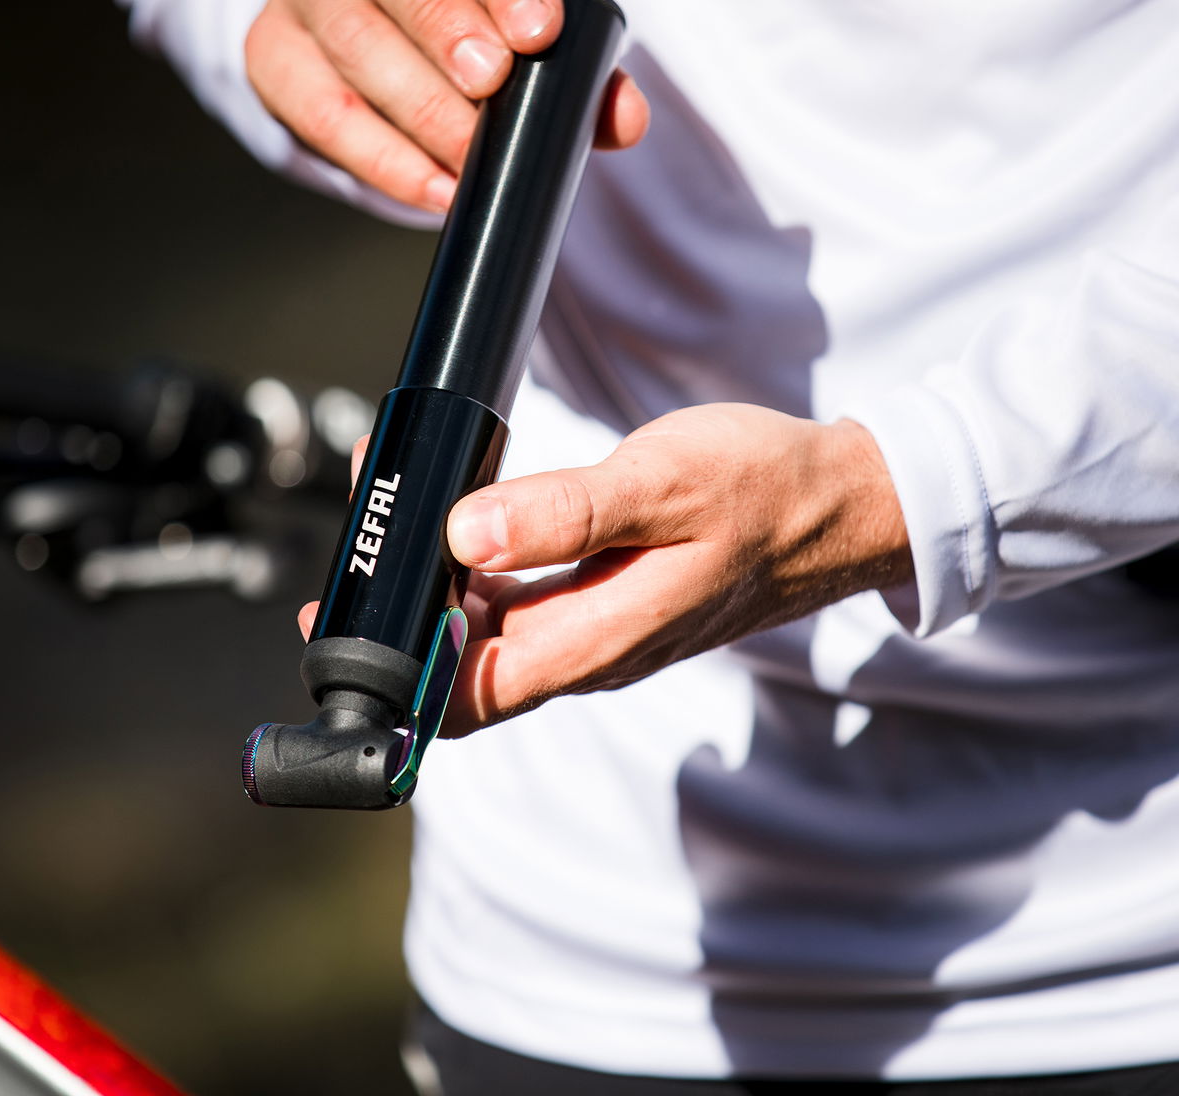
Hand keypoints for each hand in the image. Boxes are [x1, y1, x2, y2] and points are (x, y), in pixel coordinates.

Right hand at [244, 0, 649, 212]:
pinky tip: (433, 186)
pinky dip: (379, 155)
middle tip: (491, 84)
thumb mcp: (524, 22)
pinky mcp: (272, 49)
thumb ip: (582, 67)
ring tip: (468, 154)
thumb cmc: (468, 18)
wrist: (368, 24)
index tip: (541, 30)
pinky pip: (316, 104)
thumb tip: (623, 119)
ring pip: (346, 30)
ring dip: (414, 101)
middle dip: (441, 23)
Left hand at [299, 404, 910, 735]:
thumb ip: (562, 513)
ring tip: (393, 498)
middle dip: (395, 616)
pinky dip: (474, 566)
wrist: (842, 504)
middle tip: (358, 534)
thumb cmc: (763, 488)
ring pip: (487, 632)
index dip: (387, 670)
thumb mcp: (661, 485)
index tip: (337, 613)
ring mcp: (597, 632)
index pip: (460, 694)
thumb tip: (461, 532)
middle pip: (459, 667)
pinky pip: (520, 604)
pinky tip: (461, 513)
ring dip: (432, 584)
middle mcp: (587, 654)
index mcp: (594, 643)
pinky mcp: (605, 603)